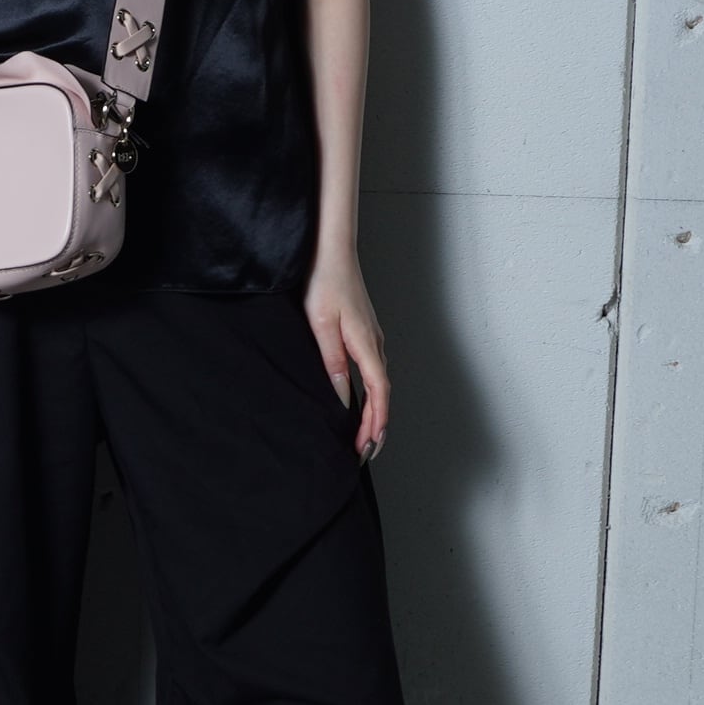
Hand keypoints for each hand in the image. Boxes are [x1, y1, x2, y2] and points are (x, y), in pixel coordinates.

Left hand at [303, 248, 388, 461]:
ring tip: (363, 438)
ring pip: (379, 385)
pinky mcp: (363, 334)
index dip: (375, 423)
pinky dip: (370, 396)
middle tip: (363, 453)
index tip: (368, 446)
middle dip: (375, 426)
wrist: (331, 250)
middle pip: (382, 394)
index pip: (379, 394)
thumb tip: (343, 398)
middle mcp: (375, 344)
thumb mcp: (321, 325)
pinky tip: (360, 405)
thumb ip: (332, 363)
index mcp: (367, 344)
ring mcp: (371, 339)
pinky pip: (372, 373)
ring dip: (373, 413)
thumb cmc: (324, 282)